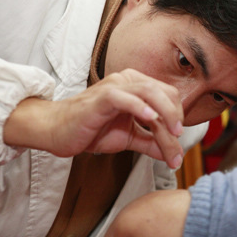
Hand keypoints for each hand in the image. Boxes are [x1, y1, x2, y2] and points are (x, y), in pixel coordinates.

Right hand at [4, 69, 184, 167]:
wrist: (57, 131)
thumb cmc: (91, 130)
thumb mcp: (129, 138)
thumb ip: (152, 143)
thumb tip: (175, 156)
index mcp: (137, 86)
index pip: (169, 95)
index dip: (178, 116)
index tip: (178, 140)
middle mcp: (129, 81)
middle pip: (164, 92)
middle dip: (176, 117)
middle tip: (179, 139)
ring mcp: (115, 87)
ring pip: (150, 92)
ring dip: (166, 113)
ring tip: (173, 133)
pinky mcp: (102, 97)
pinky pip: (124, 98)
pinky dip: (140, 107)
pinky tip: (151, 118)